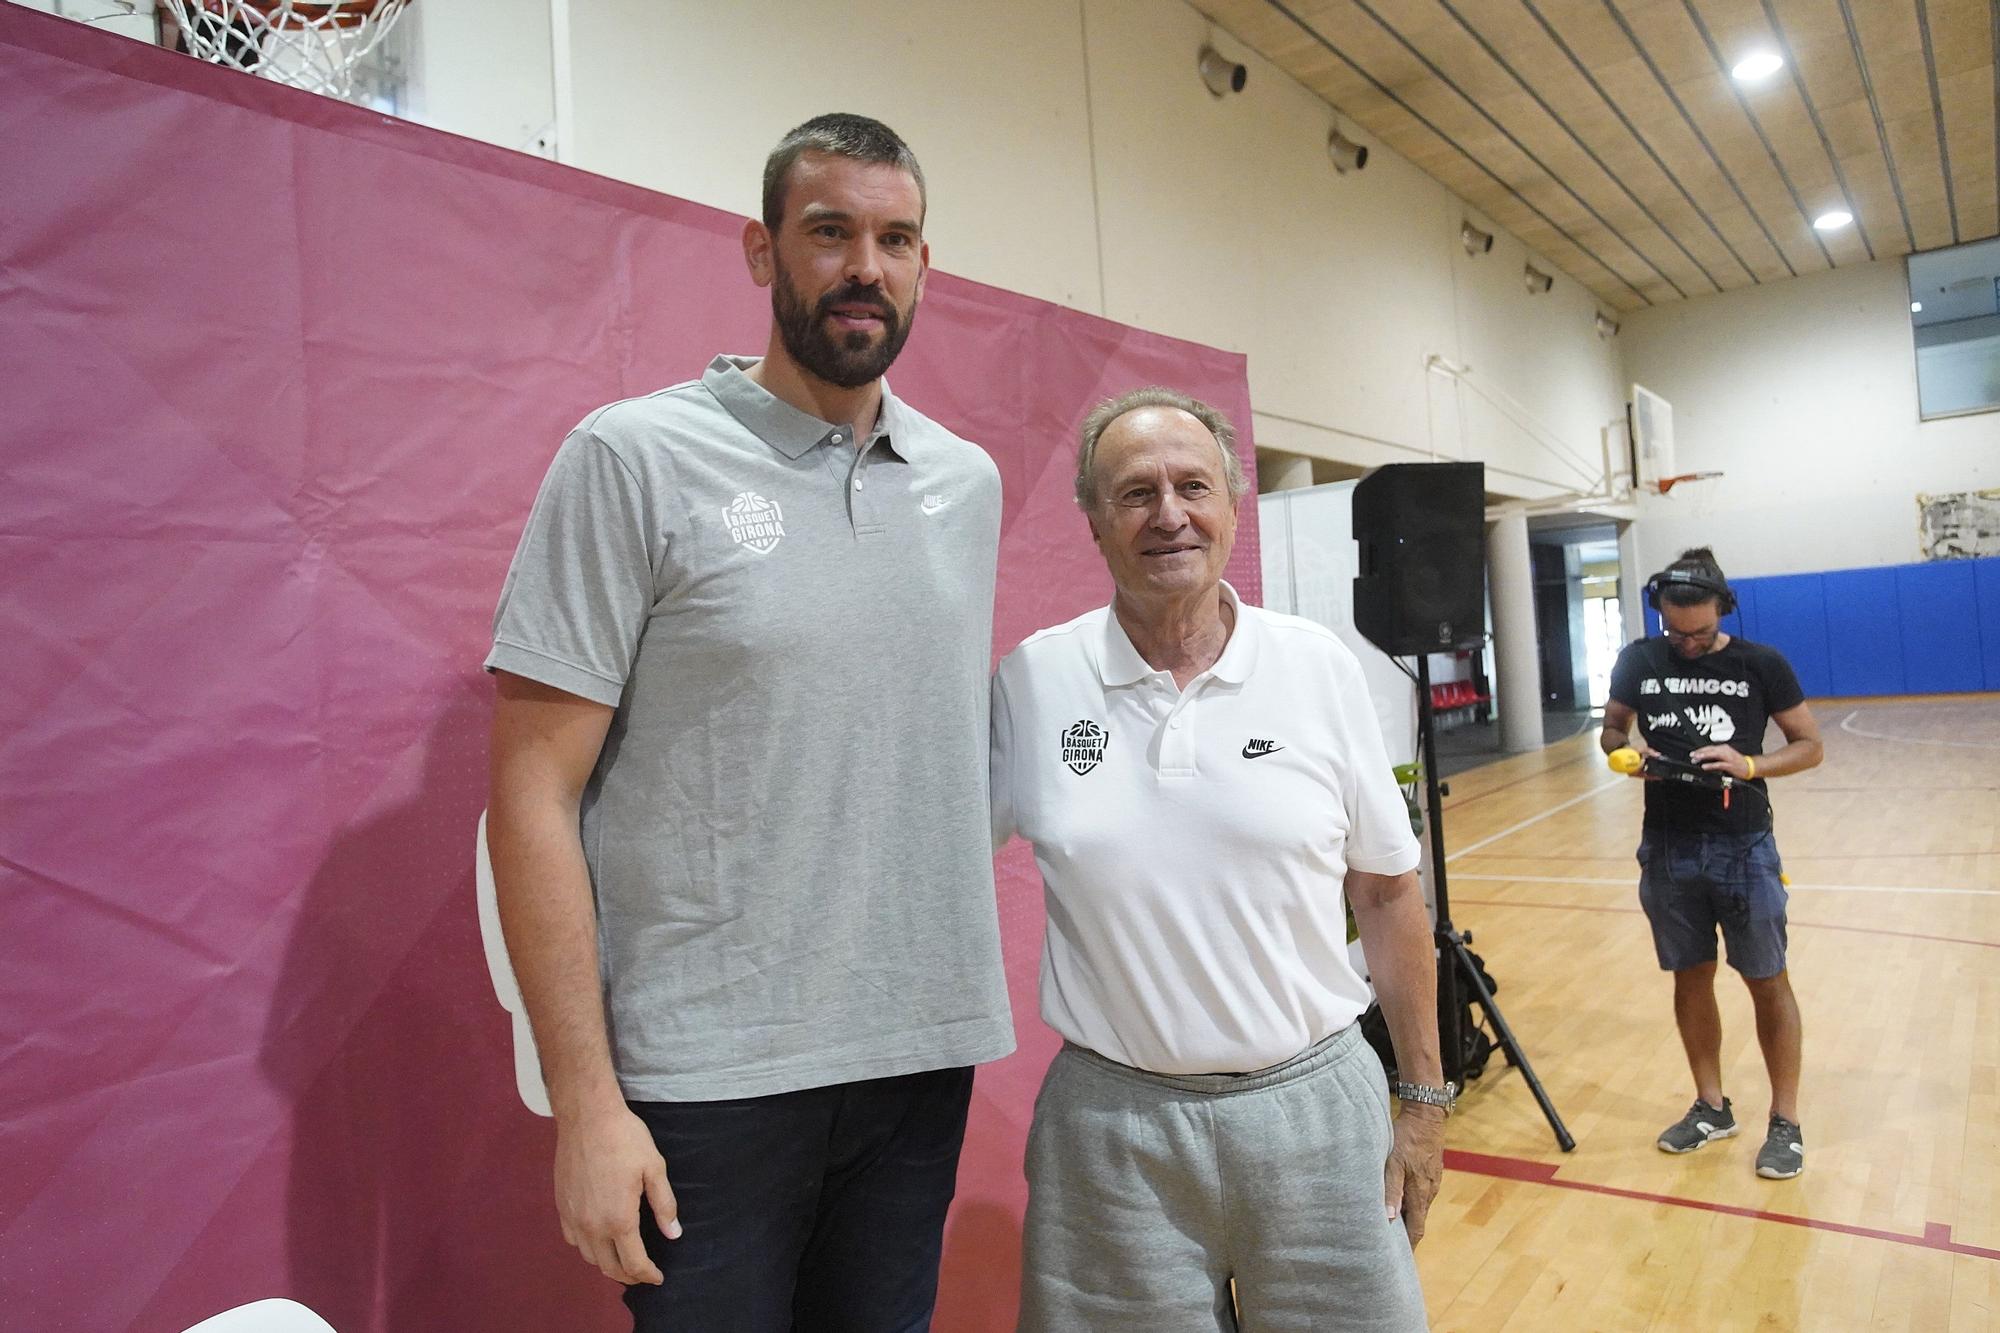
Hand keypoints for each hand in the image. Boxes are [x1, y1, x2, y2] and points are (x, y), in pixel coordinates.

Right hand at [554, 1102, 679, 1285]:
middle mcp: (592, 1225)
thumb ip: (664, 1205)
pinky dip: (587, 1247)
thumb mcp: (654, 1168)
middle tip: (643, 1274)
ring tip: (622, 1258)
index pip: (634, 1263)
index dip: (648, 1275)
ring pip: (589, 1256)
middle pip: (609, 1267)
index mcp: (619, 1219)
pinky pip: (572, 1239)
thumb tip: (673, 1234)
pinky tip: (598, 1237)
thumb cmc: (624, 1138)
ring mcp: (573, 1217)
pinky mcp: (561, 1206)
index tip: (658, 1277)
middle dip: (628, 1276)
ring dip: (607, 1263)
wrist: (587, 1117)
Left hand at [1383, 1102, 1444, 1245]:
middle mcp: (1428, 1192)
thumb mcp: (1394, 1162)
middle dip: (1406, 1236)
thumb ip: (1391, 1189)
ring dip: (1406, 1218)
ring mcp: (1431, 1182)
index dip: (1408, 1248)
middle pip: (1417, 1221)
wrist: (1427, 1116)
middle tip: (1391, 1249)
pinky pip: (1420, 1194)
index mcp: (1420, 1194)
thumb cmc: (1407, 1138)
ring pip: (1418, 1207)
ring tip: (1390, 1227)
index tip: (1400, 1262)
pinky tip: (1398, 1200)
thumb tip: (1388, 1217)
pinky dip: (1409, 1203)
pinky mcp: (1430, 1172)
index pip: (1415, 1230)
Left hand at [1690, 744, 1749, 778]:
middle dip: (1700, 752)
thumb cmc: (1738, 761)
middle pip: (1710, 749)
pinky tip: (1704, 766)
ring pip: (1714, 755)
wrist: (1750, 766)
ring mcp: (1728, 758)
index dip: (1701, 750)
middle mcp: (1726, 751)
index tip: (1693, 752)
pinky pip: (1719, 764)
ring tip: (1696, 758)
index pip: (1710, 747)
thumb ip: (1716, 755)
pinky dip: (1711, 765)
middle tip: (1692, 755)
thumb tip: (1705, 756)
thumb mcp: (1726, 755)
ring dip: (1704, 756)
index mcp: (1724, 748)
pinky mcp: (1730, 765)